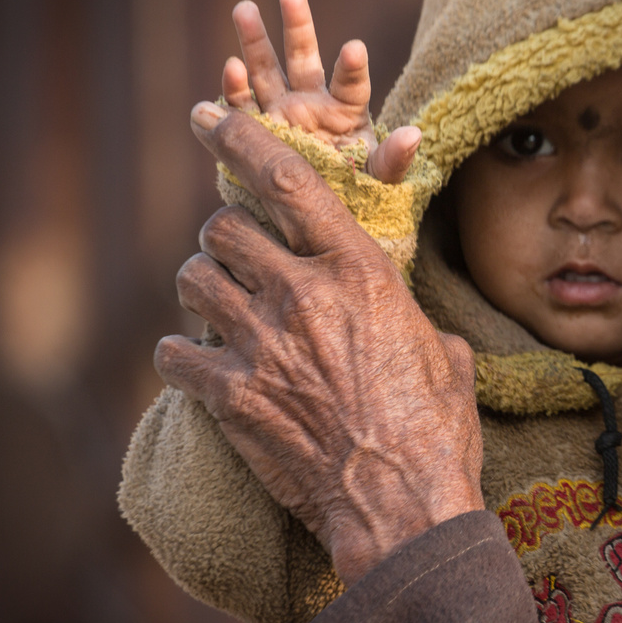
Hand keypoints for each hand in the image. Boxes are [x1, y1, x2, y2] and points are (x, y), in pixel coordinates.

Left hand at [157, 106, 483, 583]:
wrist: (405, 507)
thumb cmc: (438, 431)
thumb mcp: (445, 355)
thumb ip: (412, 320)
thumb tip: (413, 324)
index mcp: (360, 273)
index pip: (288, 180)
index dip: (241, 138)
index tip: (208, 115)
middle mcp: (304, 296)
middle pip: (225, 227)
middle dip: (225, 239)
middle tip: (238, 261)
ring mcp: (262, 345)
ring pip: (193, 280)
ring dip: (203, 291)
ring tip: (220, 311)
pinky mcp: (232, 397)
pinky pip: (176, 353)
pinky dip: (184, 357)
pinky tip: (201, 368)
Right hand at [223, 0, 420, 183]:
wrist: (320, 211)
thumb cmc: (358, 190)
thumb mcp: (380, 178)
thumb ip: (394, 159)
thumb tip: (414, 135)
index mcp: (348, 110)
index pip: (352, 84)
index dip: (352, 67)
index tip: (355, 48)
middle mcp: (313, 103)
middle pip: (304, 58)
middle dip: (298, 26)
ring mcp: (282, 113)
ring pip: (266, 70)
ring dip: (255, 41)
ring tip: (245, 8)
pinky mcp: (256, 129)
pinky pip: (243, 105)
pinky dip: (234, 87)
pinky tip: (230, 66)